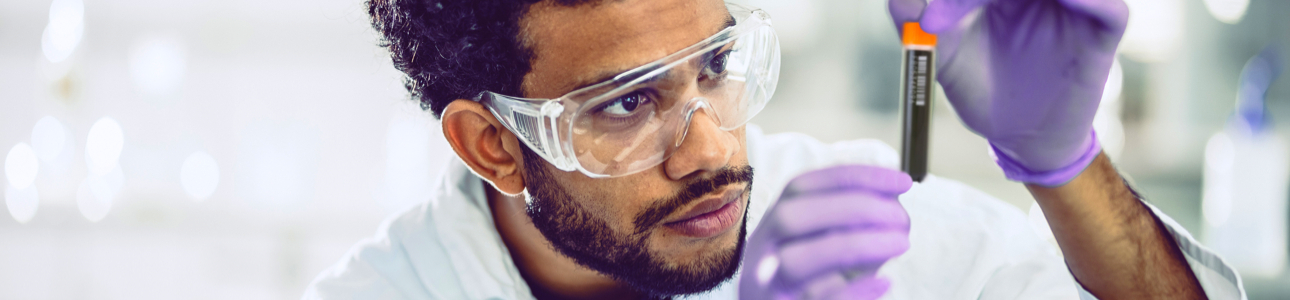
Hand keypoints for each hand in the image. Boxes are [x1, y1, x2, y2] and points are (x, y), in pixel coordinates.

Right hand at [739, 165, 911, 299]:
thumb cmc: (813, 285)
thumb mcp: (823, 248)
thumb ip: (848, 224)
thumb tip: (892, 201)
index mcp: (772, 227)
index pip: (800, 186)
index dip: (853, 178)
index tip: (903, 182)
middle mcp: (761, 254)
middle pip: (789, 217)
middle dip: (852, 208)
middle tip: (901, 218)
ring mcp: (765, 288)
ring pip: (795, 262)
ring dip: (855, 246)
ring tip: (900, 243)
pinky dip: (853, 292)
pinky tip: (883, 282)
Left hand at [888, 0, 1128, 185]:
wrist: (1017, 136)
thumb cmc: (982, 86)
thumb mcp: (942, 52)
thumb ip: (915, 20)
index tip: (936, 17)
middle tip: (960, 3)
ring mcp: (1074, 7)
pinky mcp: (1101, 33)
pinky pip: (1110, 8)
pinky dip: (1091, 0)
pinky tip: (1064, 1)